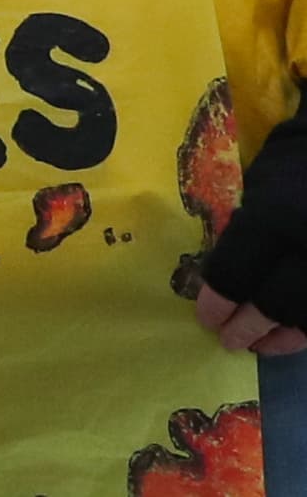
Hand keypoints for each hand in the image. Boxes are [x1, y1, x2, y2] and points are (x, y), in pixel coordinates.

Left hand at [201, 118, 306, 355]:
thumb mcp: (259, 187)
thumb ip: (244, 232)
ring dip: (285, 337)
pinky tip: (297, 332)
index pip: (236, 275)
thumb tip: (222, 280)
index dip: (218, 302)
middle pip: (275, 305)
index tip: (207, 317)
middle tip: (230, 340)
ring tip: (263, 345)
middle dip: (248, 327)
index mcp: (276, 219)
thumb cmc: (296, 162)